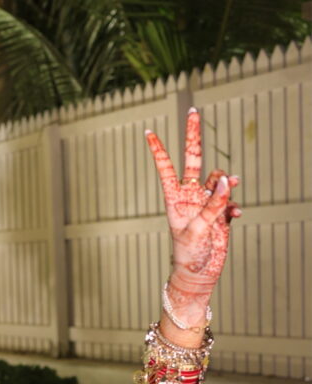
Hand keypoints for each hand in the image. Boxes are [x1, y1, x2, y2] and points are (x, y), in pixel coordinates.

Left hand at [146, 109, 240, 328]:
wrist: (199, 273)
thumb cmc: (188, 254)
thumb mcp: (197, 229)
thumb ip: (212, 204)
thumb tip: (225, 180)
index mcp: (175, 198)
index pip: (166, 168)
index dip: (159, 150)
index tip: (148, 131)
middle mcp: (190, 195)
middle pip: (193, 159)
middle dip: (193, 135)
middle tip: (193, 110)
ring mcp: (206, 202)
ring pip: (218, 178)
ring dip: (225, 182)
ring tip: (230, 190)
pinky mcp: (220, 212)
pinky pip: (230, 199)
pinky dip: (234, 204)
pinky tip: (236, 215)